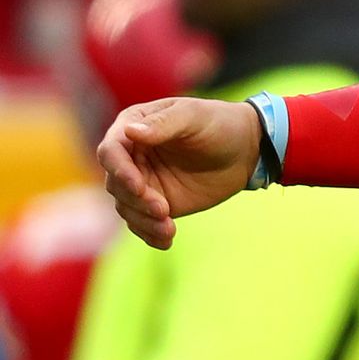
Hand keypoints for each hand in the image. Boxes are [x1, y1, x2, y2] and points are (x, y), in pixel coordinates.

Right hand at [96, 97, 262, 249]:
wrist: (246, 150)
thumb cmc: (220, 124)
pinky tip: (166, 241)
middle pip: (116, 184)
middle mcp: (130, 156)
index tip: (139, 187)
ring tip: (168, 229)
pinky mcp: (155, 203)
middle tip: (164, 210)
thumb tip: (130, 131)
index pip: (111, 151)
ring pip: (126, 206)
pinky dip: (150, 234)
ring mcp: (141, 181)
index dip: (120, 170)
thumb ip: (164, 124)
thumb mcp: (195, 117)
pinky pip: (142, 222)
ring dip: (143, 221)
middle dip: (136, 200)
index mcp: (133, 127)